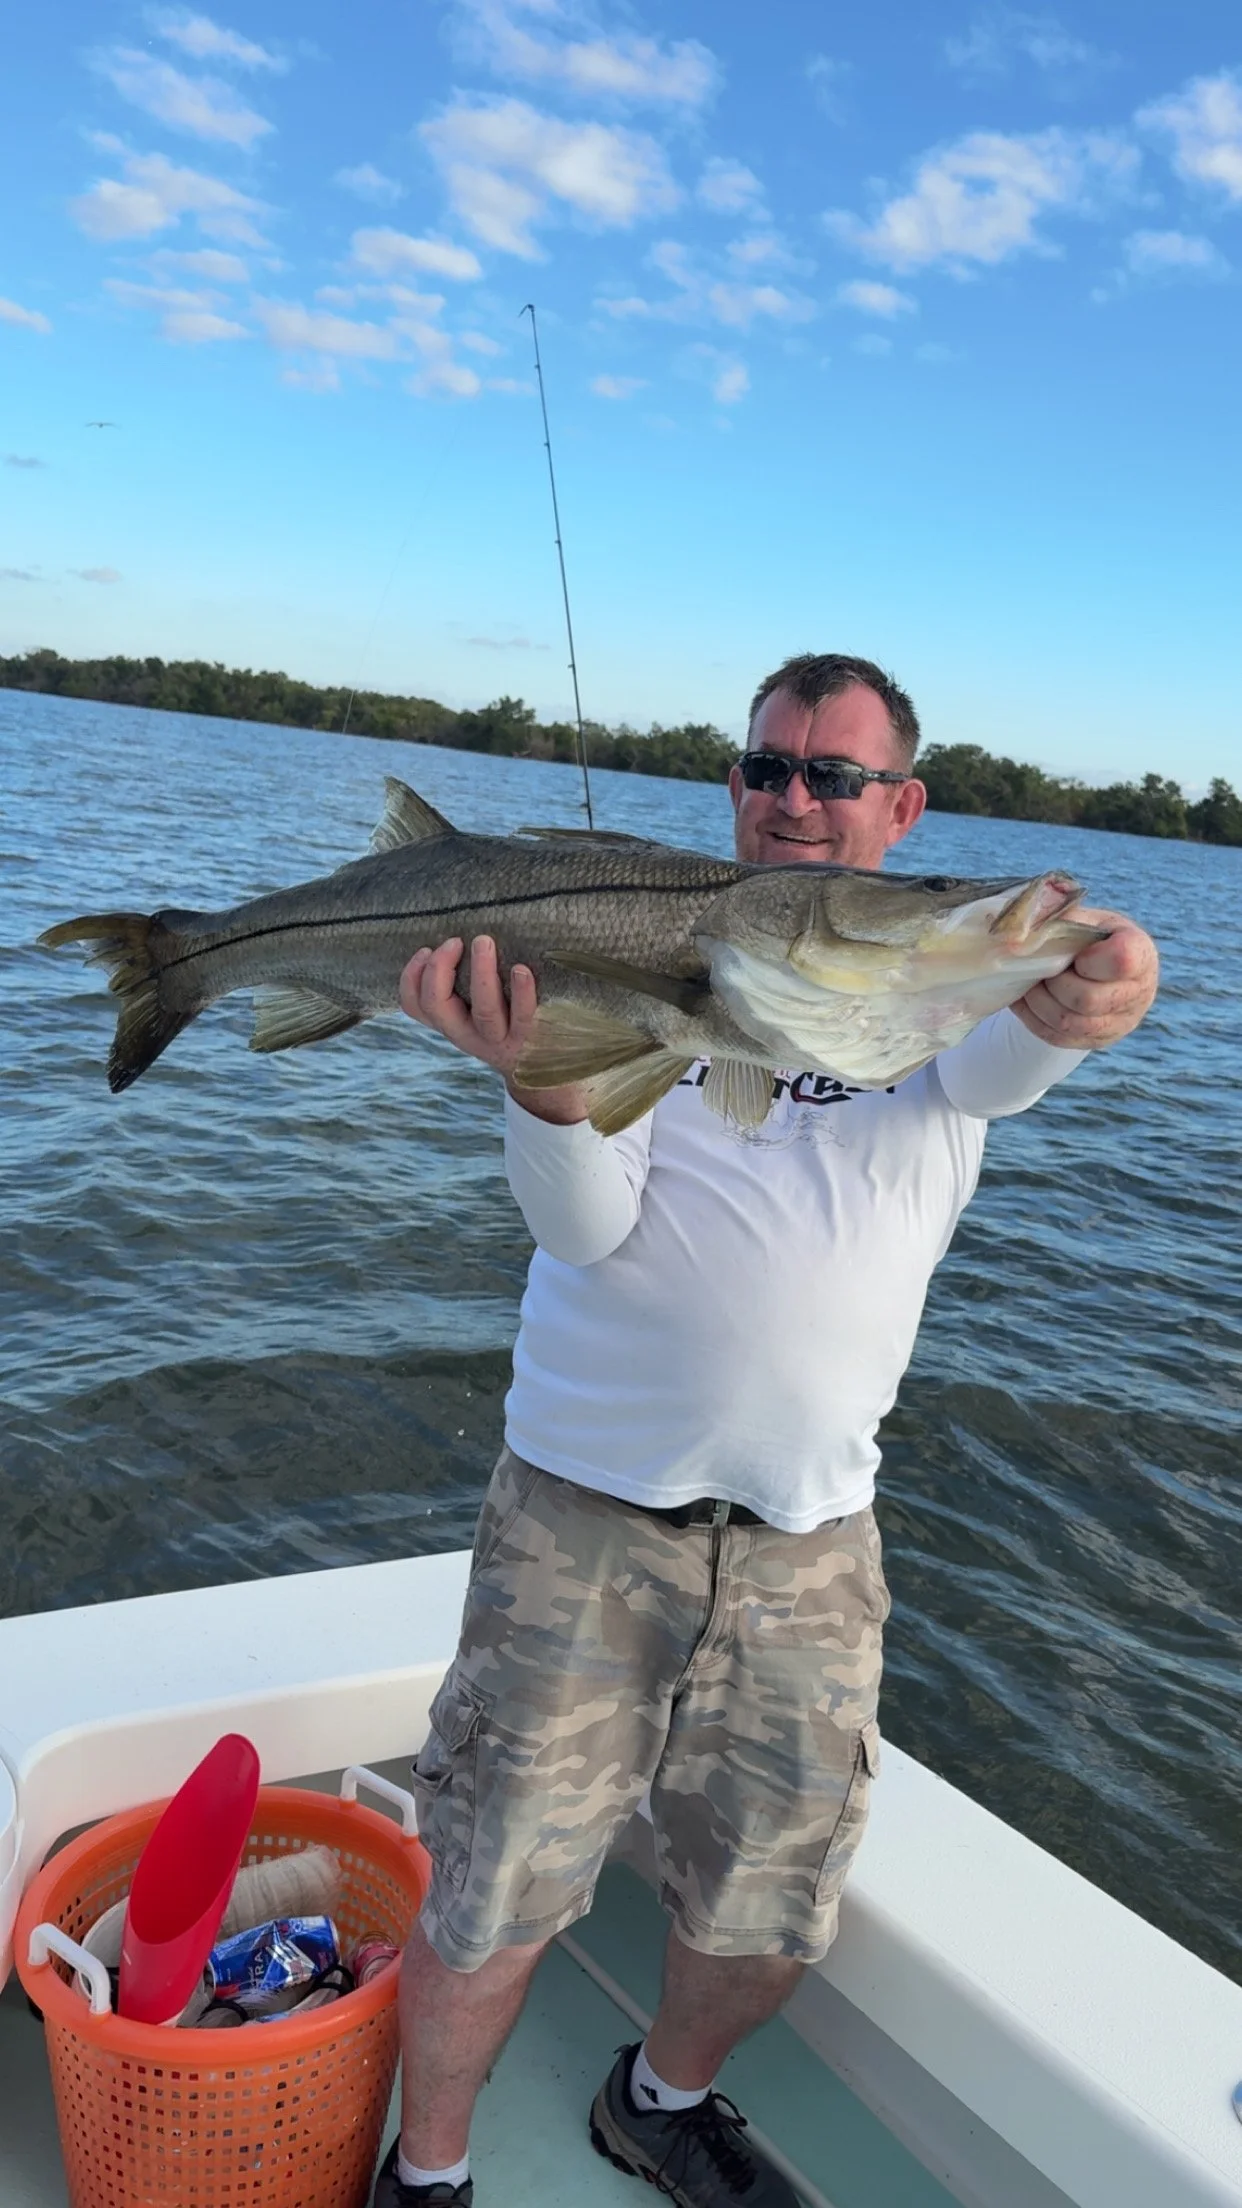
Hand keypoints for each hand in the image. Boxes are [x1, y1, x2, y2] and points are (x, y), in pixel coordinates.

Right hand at [398, 935, 588, 1123]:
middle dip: (439, 970)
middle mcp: (469, 1034)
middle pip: (440, 1006)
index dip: (411, 977)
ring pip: (484, 1012)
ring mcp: (500, 1039)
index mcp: (450, 1023)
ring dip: (481, 975)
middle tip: (455, 941)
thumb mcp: (475, 1012)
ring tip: (483, 942)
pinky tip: (521, 970)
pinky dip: (522, 993)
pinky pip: (524, 1017)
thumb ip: (461, 984)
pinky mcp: (530, 1037)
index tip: (426, 948)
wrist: (542, 1068)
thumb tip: (453, 935)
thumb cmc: (505, 1024)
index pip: (415, 1006)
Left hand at [1012, 908, 1158, 1049]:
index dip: (1088, 959)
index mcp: (1140, 952)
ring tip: (1030, 983)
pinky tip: (1026, 1000)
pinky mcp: (1097, 1040)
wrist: (1099, 967)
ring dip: (1039, 1002)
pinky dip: (1033, 1018)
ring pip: (1069, 1022)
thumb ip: (1060, 919)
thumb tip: (1021, 931)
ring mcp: (1120, 1022)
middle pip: (1087, 999)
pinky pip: (1058, 1037)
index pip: (1121, 960)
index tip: (1076, 954)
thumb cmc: (1090, 937)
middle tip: (1042, 969)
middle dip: (1054, 983)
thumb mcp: (1084, 919)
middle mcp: (1139, 992)